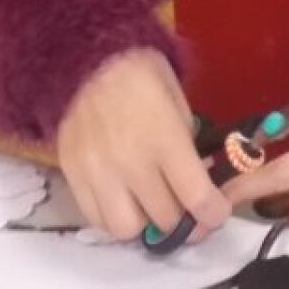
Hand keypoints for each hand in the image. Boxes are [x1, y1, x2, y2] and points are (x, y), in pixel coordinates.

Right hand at [55, 48, 230, 240]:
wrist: (86, 59)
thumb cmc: (142, 76)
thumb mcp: (180, 106)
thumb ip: (189, 148)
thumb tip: (198, 184)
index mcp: (165, 140)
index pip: (197, 199)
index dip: (214, 214)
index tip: (216, 211)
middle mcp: (131, 164)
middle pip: (165, 220)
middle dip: (183, 218)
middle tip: (186, 206)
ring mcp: (98, 173)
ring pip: (128, 230)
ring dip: (146, 223)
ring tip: (151, 206)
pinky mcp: (72, 176)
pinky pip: (95, 219)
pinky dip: (114, 218)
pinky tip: (124, 202)